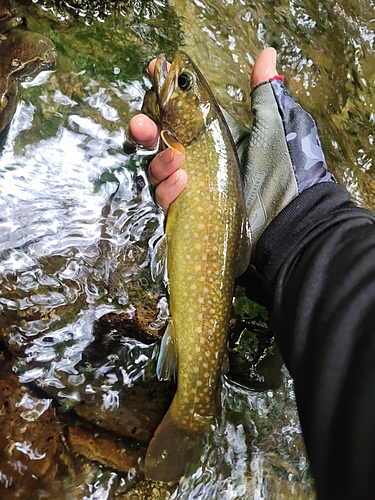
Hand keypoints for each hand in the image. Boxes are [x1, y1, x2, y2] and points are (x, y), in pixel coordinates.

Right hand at [130, 47, 334, 255]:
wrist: (290, 218)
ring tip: (176, 158)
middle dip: (146, 129)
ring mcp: (194, 185)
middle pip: (161, 140)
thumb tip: (268, 54)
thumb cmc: (287, 169)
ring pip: (159, 169)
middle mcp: (201, 159)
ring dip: (160, 161)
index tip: (153, 71)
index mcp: (217, 136)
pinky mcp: (191, 209)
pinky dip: (170, 188)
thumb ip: (264, 91)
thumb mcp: (276, 124)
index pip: (183, 112)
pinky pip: (168, 197)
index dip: (166, 93)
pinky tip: (183, 181)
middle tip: (140, 123)